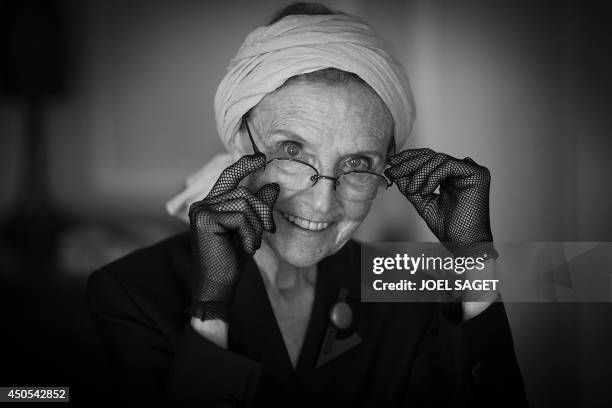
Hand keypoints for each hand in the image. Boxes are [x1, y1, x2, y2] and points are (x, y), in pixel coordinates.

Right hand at [187, 153, 279, 322]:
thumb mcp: (250, 230)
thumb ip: (259, 207)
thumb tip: (272, 185)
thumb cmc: (231, 260)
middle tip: (269, 230)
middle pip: (243, 191)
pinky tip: (246, 248)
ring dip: (256, 226)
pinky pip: (240, 216)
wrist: (217, 286)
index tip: (261, 158)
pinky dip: (250, 233)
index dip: (245, 165)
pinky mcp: (205, 219)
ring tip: (252, 244)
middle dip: (262, 211)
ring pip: (244, 203)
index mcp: (211, 204)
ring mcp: (201, 210)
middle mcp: (202, 204)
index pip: (229, 176)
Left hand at [384, 148, 494, 250]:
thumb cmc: (448, 227)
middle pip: (433, 156)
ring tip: (411, 190)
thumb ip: (410, 185)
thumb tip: (393, 170)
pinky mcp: (477, 174)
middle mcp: (462, 170)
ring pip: (439, 159)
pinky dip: (433, 177)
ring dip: (420, 173)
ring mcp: (471, 171)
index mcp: (451, 175)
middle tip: (393, 170)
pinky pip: (449, 166)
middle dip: (409, 162)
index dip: (409, 158)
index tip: (391, 164)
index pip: (429, 158)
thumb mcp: (422, 200)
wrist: (462, 243)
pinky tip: (425, 192)